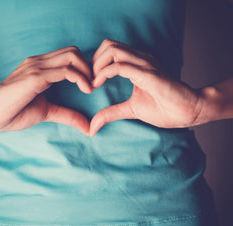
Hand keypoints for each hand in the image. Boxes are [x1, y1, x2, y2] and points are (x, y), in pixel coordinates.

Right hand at [0, 46, 92, 134]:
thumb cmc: (13, 111)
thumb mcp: (46, 112)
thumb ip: (67, 115)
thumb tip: (88, 127)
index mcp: (41, 67)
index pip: (70, 55)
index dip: (85, 67)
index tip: (92, 85)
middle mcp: (39, 62)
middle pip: (74, 51)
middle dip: (89, 66)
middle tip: (94, 84)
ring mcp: (37, 67)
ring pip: (72, 56)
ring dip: (88, 71)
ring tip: (91, 88)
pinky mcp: (36, 77)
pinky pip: (66, 71)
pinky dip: (80, 78)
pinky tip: (86, 90)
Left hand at [89, 39, 203, 135]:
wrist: (189, 111)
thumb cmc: (164, 108)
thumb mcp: (130, 109)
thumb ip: (110, 113)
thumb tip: (92, 127)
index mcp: (137, 63)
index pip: (110, 50)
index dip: (95, 63)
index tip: (90, 82)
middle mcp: (140, 59)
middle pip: (108, 44)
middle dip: (93, 61)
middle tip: (89, 80)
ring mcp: (144, 64)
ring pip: (112, 50)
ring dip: (96, 65)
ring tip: (94, 82)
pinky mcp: (148, 74)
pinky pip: (120, 65)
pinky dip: (104, 73)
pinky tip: (98, 85)